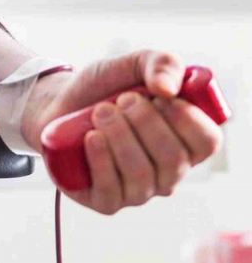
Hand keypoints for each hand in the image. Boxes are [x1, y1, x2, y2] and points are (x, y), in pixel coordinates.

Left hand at [33, 50, 223, 214]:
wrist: (57, 105)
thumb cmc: (102, 89)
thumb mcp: (131, 65)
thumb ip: (161, 63)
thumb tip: (168, 88)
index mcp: (183, 140)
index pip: (207, 142)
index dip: (187, 119)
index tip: (160, 97)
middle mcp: (167, 171)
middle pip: (173, 158)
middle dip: (144, 122)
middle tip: (120, 99)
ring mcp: (139, 190)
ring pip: (141, 175)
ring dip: (119, 136)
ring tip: (100, 112)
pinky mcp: (106, 201)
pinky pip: (112, 190)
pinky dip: (101, 159)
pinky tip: (91, 137)